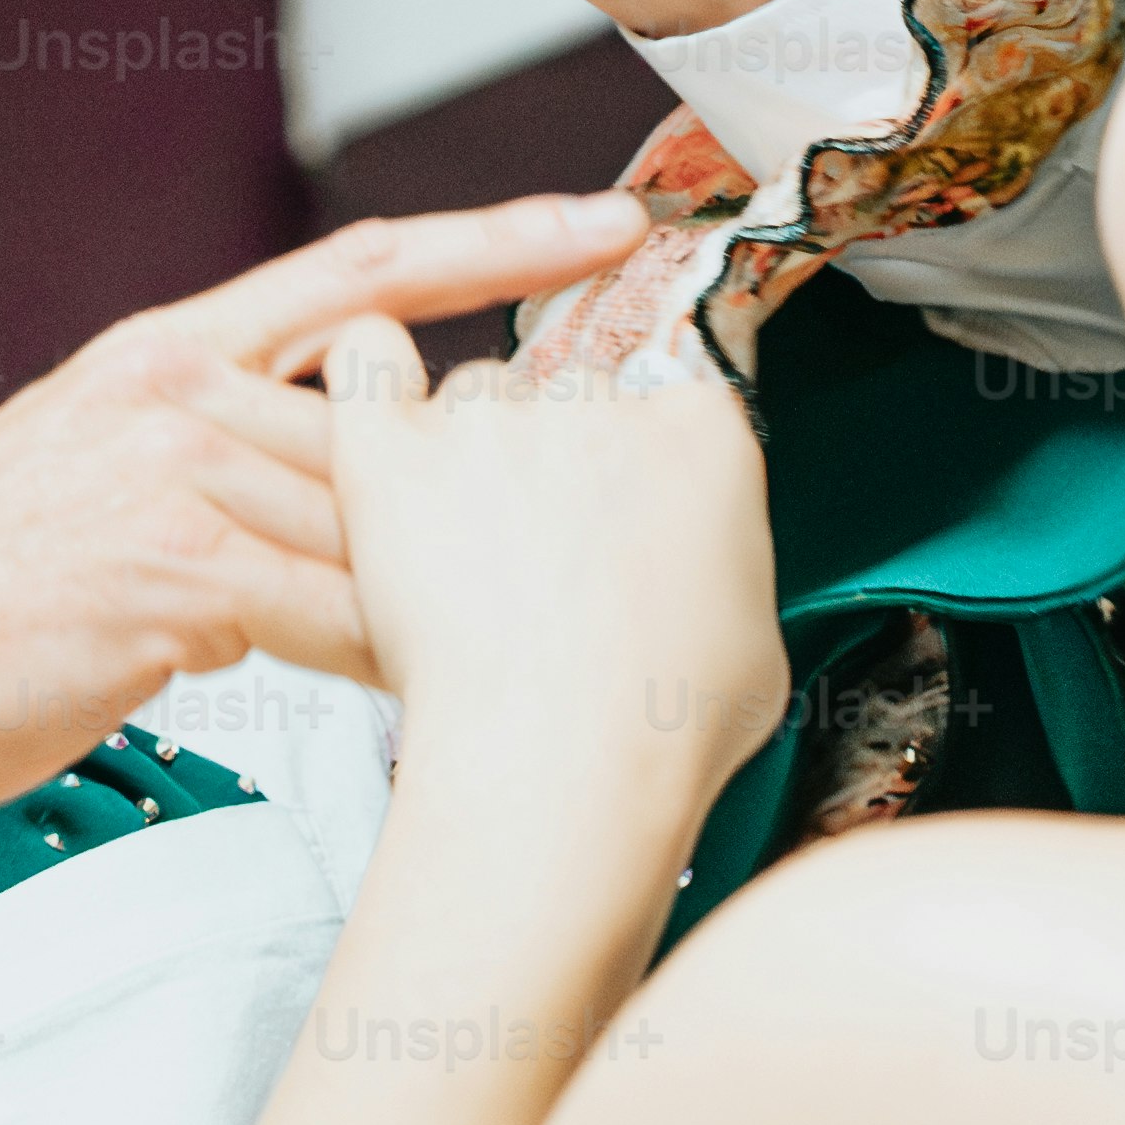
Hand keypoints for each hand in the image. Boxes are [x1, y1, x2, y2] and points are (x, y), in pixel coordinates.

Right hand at [0, 194, 643, 927]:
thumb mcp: (90, 490)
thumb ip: (217, 466)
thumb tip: (342, 499)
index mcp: (163, 353)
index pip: (370, 270)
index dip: (504, 238)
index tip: (612, 224)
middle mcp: (178, 391)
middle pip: (403, 434)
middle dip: (495, 500)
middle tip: (587, 537)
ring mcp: (177, 476)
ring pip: (379, 539)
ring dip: (428, 610)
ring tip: (466, 659)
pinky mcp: (176, 574)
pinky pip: (338, 620)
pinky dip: (373, 666)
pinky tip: (373, 698)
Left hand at [318, 313, 781, 833]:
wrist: (561, 765)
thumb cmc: (659, 729)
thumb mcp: (757, 645)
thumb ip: (724, 569)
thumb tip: (703, 571)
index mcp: (702, 433)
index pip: (665, 407)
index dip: (636, 472)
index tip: (619, 527)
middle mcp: (599, 399)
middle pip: (568, 395)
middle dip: (553, 464)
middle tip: (538, 559)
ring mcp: (491, 417)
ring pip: (474, 396)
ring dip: (466, 455)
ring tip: (461, 561)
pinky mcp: (394, 449)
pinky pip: (367, 359)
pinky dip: (369, 381)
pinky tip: (376, 435)